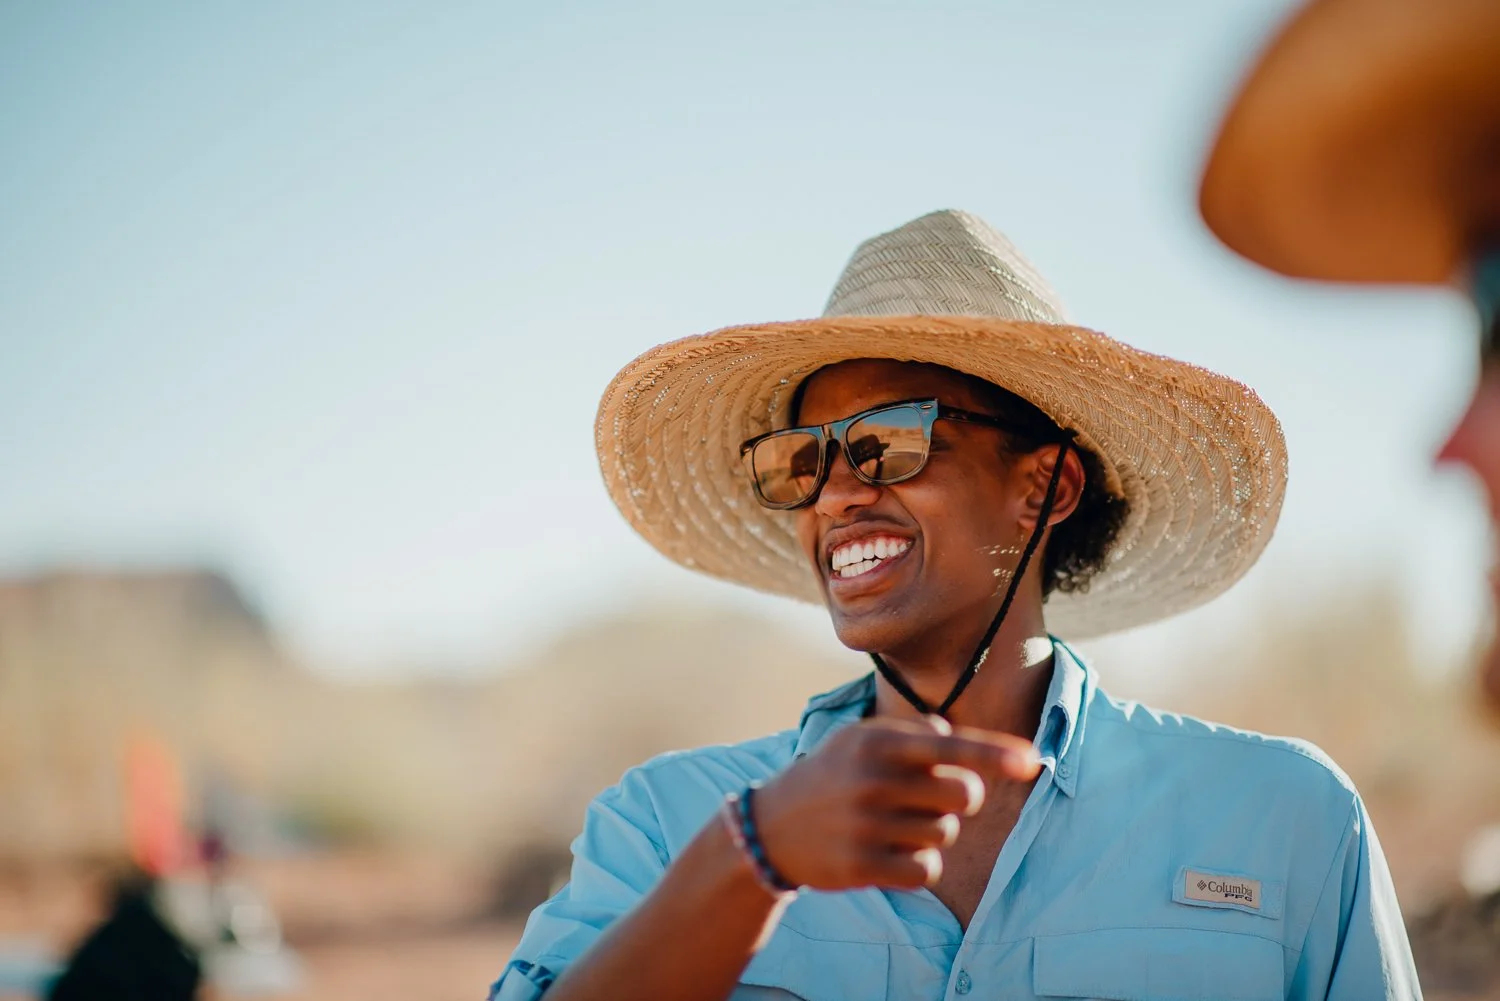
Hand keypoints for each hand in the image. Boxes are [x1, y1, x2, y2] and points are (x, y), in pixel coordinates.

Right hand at [751, 716, 1040, 890]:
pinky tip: (890, 853)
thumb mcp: (860, 738)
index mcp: (878, 742)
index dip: (996, 754)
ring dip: (933, 832)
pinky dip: (920, 865)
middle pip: (964, 796)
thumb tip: (960, 743)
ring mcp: (867, 825)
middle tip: (931, 799)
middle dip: (961, 800)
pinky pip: (927, 871)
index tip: (1034, 763)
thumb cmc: (832, 775)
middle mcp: (873, 780)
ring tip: (894, 824)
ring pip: (946, 834)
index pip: (951, 747)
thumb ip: (915, 733)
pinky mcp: (862, 866)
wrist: (770, 827)